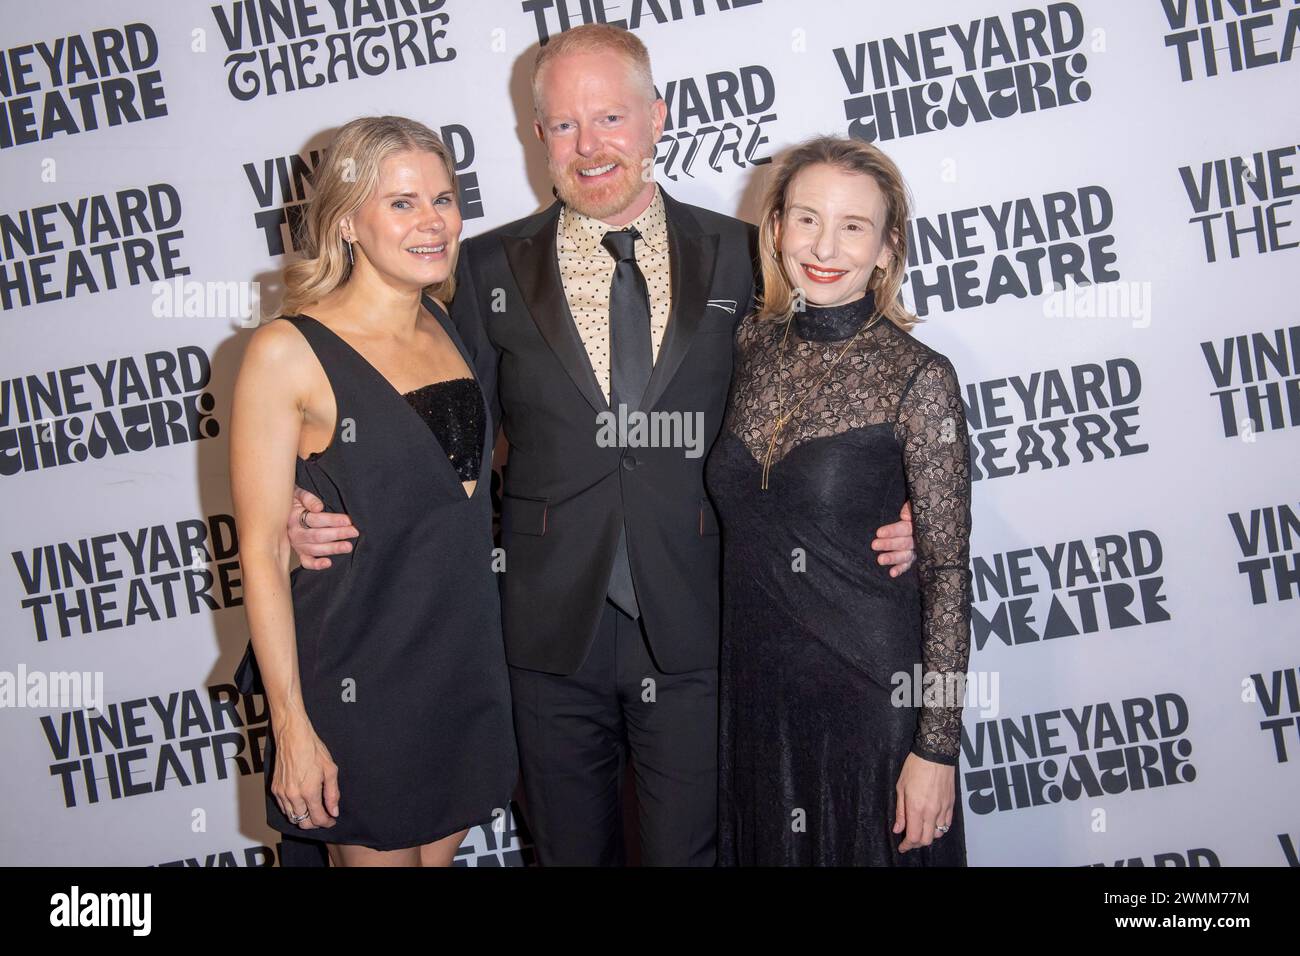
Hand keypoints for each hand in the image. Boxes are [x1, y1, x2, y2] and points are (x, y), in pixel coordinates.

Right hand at [270, 714, 339, 829]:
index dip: (327, 822)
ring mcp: (282, 793)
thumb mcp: (330, 770)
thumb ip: (332, 794)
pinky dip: (293, 810)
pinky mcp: (275, 789)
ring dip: (303, 818)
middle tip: (324, 817)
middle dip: (315, 823)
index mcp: (309, 791)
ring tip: (313, 811)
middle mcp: (293, 795)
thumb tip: (334, 811)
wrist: (293, 737)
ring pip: (292, 817)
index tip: (332, 820)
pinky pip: (283, 808)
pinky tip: (301, 804)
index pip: (318, 818)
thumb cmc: (313, 750)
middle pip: (303, 823)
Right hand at [287, 486, 358, 568]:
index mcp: (293, 518)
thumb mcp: (297, 494)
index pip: (315, 520)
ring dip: (332, 549)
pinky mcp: (299, 553)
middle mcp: (294, 533)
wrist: (280, 510)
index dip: (332, 520)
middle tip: (354, 532)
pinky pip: (306, 562)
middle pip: (317, 536)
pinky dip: (316, 564)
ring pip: (315, 549)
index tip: (347, 520)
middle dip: (338, 534)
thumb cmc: (292, 500)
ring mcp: (297, 544)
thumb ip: (307, 498)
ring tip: (348, 546)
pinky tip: (329, 563)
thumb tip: (318, 507)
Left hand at [872, 500, 914, 576]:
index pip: (905, 528)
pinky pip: (908, 564)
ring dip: (893, 558)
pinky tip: (892, 573)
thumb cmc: (914, 511)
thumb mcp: (913, 505)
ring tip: (880, 560)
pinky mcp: (913, 557)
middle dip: (889, 544)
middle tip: (874, 545)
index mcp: (918, 525)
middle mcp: (919, 538)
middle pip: (904, 543)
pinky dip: (900, 569)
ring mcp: (916, 549)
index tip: (879, 533)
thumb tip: (904, 516)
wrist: (924, 517)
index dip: (892, 531)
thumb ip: (910, 509)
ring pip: (906, 555)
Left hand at [893, 751, 954, 851]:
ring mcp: (943, 809)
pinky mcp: (951, 804)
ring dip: (928, 836)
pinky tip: (932, 823)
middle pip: (926, 840)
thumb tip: (898, 829)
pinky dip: (939, 828)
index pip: (913, 837)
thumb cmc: (915, 767)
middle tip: (909, 839)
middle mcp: (931, 811)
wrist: (935, 754)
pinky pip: (947, 824)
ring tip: (920, 830)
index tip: (902, 847)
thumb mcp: (901, 787)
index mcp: (916, 808)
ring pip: (938, 834)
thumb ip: (900, 811)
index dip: (907, 845)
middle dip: (916, 843)